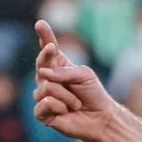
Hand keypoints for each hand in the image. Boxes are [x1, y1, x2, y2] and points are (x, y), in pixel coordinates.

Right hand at [31, 20, 117, 141]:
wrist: (100, 118)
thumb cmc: (94, 94)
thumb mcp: (83, 75)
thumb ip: (63, 71)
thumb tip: (43, 73)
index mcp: (58, 67)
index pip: (48, 50)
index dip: (44, 37)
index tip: (40, 24)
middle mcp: (48, 80)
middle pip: (41, 65)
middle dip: (47, 57)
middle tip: (55, 56)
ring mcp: (43, 96)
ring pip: (46, 87)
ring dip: (66, 96)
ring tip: (76, 103)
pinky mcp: (42, 113)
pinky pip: (44, 103)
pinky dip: (59, 106)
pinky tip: (66, 111)